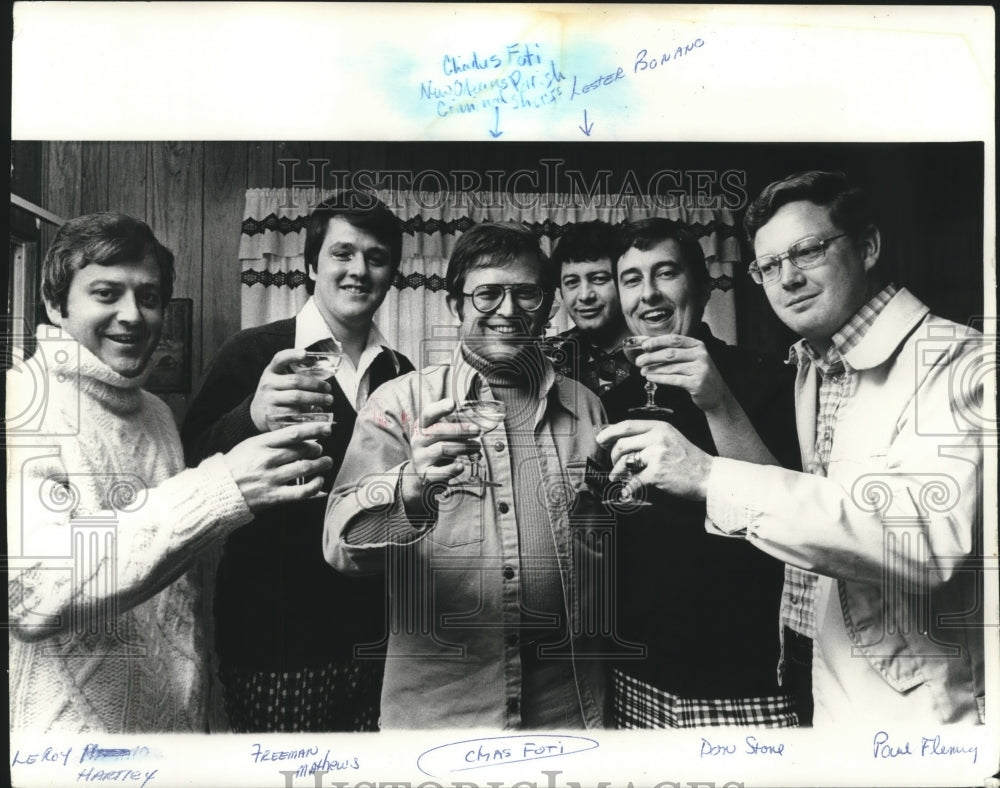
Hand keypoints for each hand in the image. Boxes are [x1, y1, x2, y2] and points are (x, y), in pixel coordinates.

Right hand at [222, 422, 334, 510]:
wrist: (218, 490)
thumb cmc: (237, 465)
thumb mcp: (251, 445)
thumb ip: (273, 441)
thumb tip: (300, 436)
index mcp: (261, 444)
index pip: (293, 433)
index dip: (314, 429)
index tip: (327, 428)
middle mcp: (268, 460)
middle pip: (303, 450)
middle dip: (316, 448)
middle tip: (319, 449)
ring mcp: (271, 478)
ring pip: (306, 468)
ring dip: (321, 464)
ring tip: (326, 462)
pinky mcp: (274, 496)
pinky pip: (302, 491)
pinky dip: (315, 486)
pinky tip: (319, 481)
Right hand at [249, 349, 334, 431]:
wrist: (257, 414)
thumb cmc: (275, 394)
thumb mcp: (278, 380)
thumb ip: (295, 376)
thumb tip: (321, 378)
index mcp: (270, 372)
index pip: (279, 359)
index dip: (292, 355)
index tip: (305, 353)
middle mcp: (267, 385)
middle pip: (295, 382)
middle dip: (315, 385)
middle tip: (328, 389)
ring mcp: (268, 401)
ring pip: (296, 399)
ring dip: (316, 399)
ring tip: (327, 400)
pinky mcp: (272, 417)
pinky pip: (294, 415)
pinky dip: (308, 414)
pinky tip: (317, 413)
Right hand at [400, 397, 480, 506]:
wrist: (422, 473)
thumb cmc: (437, 448)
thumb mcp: (441, 434)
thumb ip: (453, 425)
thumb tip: (476, 421)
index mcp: (422, 426)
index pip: (428, 413)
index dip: (439, 408)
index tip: (453, 404)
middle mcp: (418, 440)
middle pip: (438, 431)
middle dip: (460, 430)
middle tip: (477, 430)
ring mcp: (420, 457)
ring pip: (441, 449)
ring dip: (463, 447)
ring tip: (476, 446)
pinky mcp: (425, 474)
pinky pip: (439, 471)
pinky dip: (452, 469)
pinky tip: (461, 466)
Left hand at [596, 419, 711, 500]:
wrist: (707, 475)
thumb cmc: (688, 459)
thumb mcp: (671, 438)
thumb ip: (649, 437)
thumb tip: (622, 441)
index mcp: (660, 427)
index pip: (628, 425)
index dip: (610, 432)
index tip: (600, 439)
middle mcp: (657, 438)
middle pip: (622, 443)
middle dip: (613, 456)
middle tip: (613, 464)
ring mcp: (657, 455)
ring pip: (625, 461)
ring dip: (617, 471)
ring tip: (616, 477)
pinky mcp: (657, 473)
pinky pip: (634, 480)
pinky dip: (627, 488)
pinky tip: (625, 492)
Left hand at [634, 335, 732, 412]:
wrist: (716, 395)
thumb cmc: (699, 375)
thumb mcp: (692, 359)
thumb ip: (676, 353)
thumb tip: (650, 350)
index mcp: (698, 345)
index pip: (674, 339)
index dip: (657, 341)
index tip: (644, 345)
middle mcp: (700, 355)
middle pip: (671, 353)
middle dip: (652, 357)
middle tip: (639, 361)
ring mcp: (700, 369)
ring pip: (671, 367)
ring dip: (654, 369)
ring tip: (643, 371)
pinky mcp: (697, 383)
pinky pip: (674, 379)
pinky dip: (660, 378)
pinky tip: (651, 378)